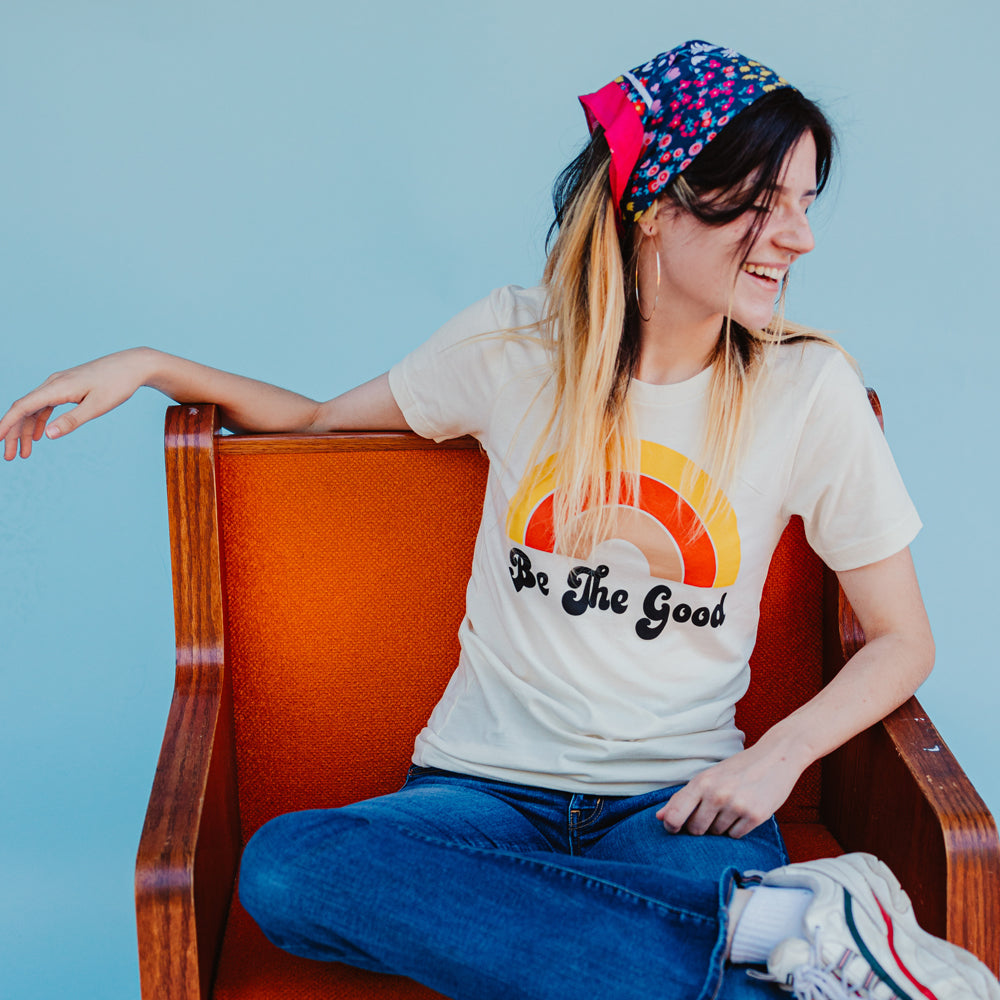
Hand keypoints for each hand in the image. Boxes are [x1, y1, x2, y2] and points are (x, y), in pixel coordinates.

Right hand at [1, 348, 152, 459]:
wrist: (133, 365)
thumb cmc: (118, 384)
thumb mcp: (97, 406)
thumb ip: (72, 420)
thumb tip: (47, 435)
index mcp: (57, 387)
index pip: (22, 407)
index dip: (6, 424)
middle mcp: (53, 384)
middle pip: (24, 410)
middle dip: (14, 433)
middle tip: (10, 457)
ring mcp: (59, 384)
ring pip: (34, 408)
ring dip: (26, 430)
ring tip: (24, 453)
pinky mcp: (68, 387)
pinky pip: (46, 405)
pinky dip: (40, 420)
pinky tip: (39, 435)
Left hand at [655, 741, 804, 838]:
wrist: (776, 757)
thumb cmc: (737, 768)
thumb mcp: (708, 776)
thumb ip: (683, 797)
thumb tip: (659, 817)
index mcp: (701, 782)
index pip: (675, 815)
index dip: (671, 826)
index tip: (675, 828)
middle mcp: (717, 794)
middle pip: (695, 829)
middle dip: (699, 827)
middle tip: (710, 813)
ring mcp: (736, 806)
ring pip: (716, 834)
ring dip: (719, 827)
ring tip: (730, 808)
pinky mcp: (755, 816)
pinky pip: (735, 836)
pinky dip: (736, 829)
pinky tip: (742, 812)